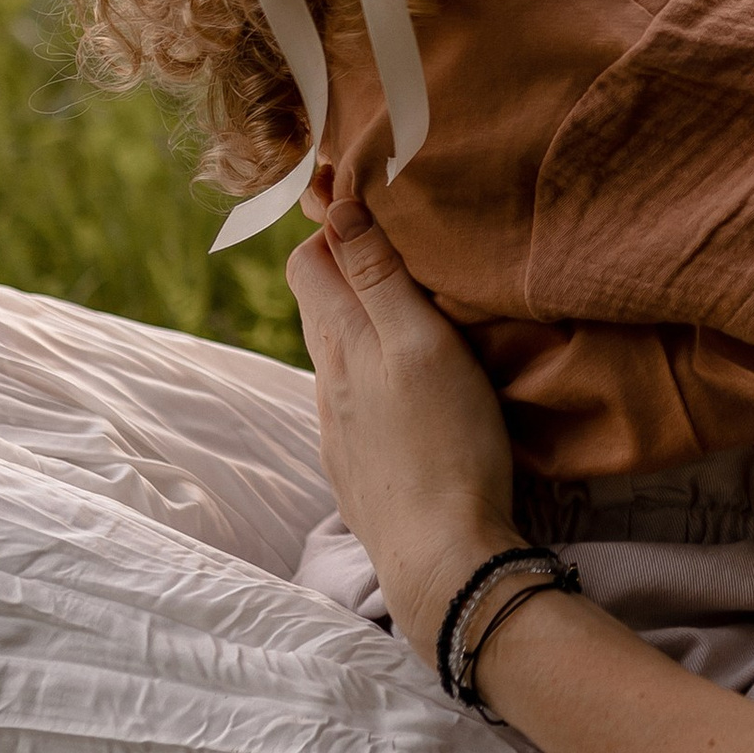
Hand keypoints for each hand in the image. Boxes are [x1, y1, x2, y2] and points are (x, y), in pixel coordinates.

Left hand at [285, 198, 516, 663]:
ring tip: (414, 306)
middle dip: (346, 265)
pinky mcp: (364, 467)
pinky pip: (361, 400)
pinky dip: (380, 372)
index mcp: (340, 343)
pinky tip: (417, 385)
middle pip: (320, 304)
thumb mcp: (420, 342)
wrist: (444, 559)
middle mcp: (329, 384)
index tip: (364, 192)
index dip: (331, 223)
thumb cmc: (445, 444)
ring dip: (366, 321)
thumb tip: (338, 204)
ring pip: (342, 354)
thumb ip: (378, 275)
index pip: (308, 261)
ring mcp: (343, 430)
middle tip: (396, 238)